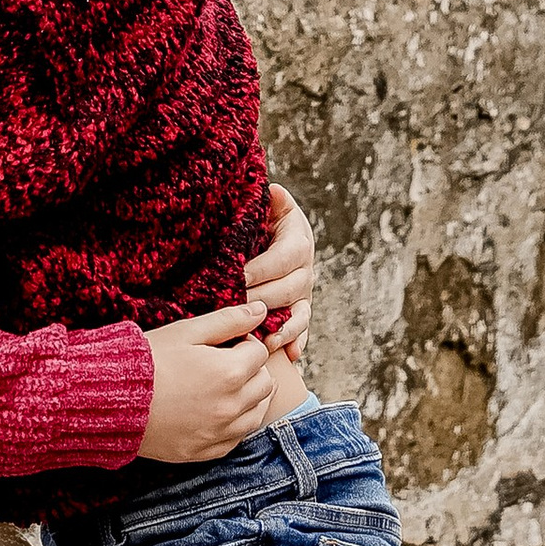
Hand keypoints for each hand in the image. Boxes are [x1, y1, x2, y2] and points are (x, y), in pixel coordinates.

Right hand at [138, 304, 281, 462]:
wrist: (113, 401)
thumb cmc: (149, 361)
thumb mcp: (188, 331)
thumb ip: (229, 320)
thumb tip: (260, 310)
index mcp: (231, 372)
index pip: (260, 352)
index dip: (244, 342)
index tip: (224, 343)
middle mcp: (232, 406)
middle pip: (265, 383)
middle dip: (251, 369)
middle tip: (225, 362)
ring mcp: (220, 432)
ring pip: (258, 413)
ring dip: (250, 397)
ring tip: (223, 386)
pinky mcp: (206, 451)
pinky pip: (237, 438)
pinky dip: (235, 423)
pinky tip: (216, 411)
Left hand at [247, 182, 314, 365]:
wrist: (270, 235)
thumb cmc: (262, 220)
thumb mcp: (266, 206)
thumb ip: (271, 200)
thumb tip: (273, 190)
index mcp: (298, 241)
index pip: (283, 258)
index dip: (262, 269)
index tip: (238, 278)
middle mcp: (306, 269)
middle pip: (290, 289)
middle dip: (264, 301)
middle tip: (239, 310)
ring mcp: (305, 293)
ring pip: (300, 313)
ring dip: (284, 328)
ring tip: (266, 341)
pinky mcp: (300, 311)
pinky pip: (303, 329)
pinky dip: (297, 342)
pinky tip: (290, 355)